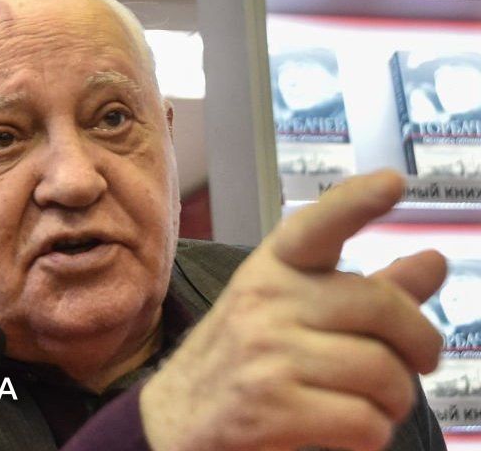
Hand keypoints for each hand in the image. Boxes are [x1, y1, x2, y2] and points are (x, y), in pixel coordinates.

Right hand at [141, 170, 446, 450]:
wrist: (174, 420)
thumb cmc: (244, 361)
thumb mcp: (290, 313)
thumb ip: (367, 290)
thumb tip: (434, 261)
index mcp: (272, 269)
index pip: (316, 227)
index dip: (356, 203)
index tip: (392, 182)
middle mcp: (265, 301)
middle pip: (384, 308)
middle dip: (419, 347)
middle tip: (415, 363)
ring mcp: (266, 352)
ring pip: (384, 373)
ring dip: (393, 402)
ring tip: (368, 404)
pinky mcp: (271, 408)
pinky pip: (366, 423)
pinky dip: (371, 436)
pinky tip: (345, 432)